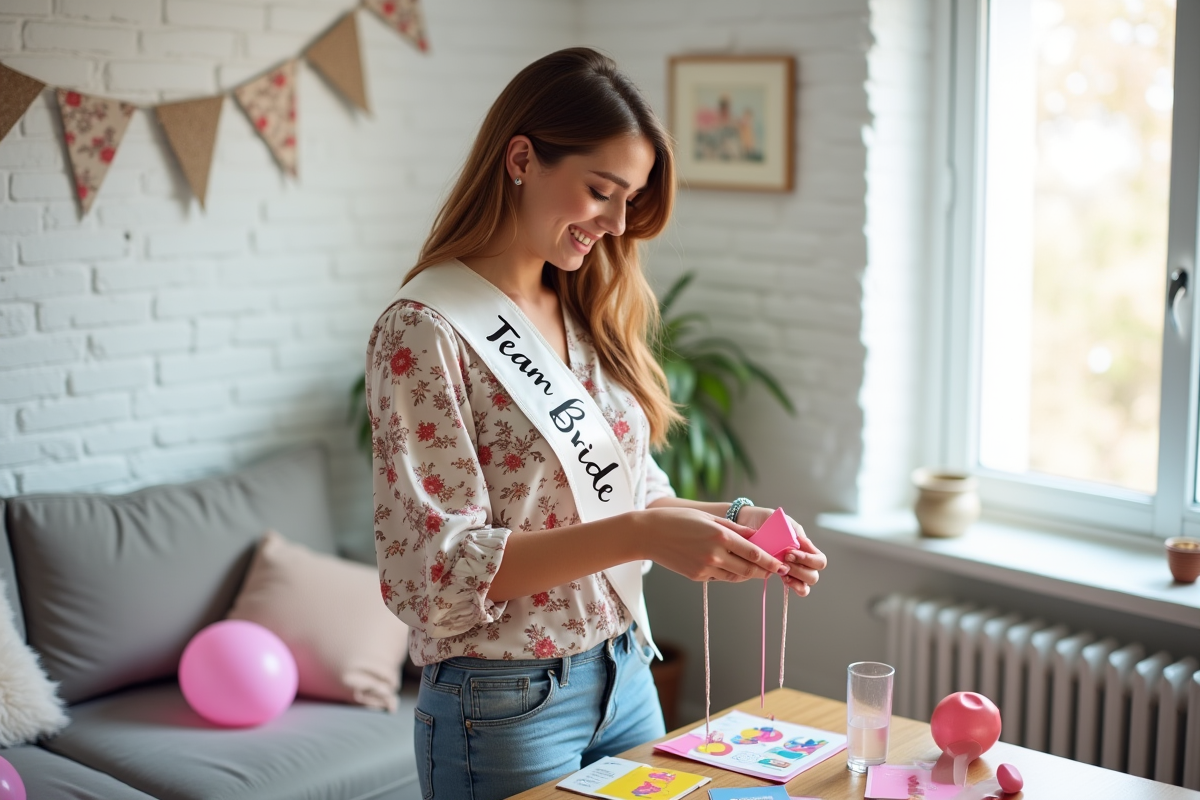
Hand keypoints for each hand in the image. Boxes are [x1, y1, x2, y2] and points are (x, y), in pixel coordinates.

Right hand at [637, 507, 790, 584]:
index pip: (754, 553)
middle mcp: (715, 554)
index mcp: (720, 536)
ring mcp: (705, 568)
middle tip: (776, 571)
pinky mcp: (697, 577)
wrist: (648, 535)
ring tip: (757, 570)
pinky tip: (731, 567)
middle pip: (749, 569)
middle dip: (765, 572)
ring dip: (748, 574)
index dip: (771, 561)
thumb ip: (734, 529)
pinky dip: (729, 574)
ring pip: (735, 577)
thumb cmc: (678, 520)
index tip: (783, 564)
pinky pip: (719, 578)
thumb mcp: (708, 518)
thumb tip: (756, 536)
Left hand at [734, 506, 826, 596]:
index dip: (808, 559)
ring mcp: (793, 568)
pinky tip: (785, 579)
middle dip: (800, 569)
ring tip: (783, 571)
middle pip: (814, 575)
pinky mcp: (782, 574)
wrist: (747, 522)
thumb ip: (793, 532)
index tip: (790, 552)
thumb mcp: (783, 521)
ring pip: (807, 583)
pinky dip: (794, 585)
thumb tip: (799, 544)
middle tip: (785, 560)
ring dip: (797, 578)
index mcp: (804, 546)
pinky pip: (797, 586)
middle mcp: (802, 560)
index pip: (819, 560)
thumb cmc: (765, 520)